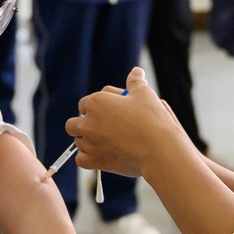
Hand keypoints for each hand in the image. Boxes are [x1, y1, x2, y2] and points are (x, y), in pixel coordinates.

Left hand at [66, 67, 188, 177]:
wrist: (159, 149)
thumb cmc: (152, 120)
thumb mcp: (145, 94)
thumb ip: (136, 82)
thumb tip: (135, 72)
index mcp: (96, 102)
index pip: (85, 103)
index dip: (97, 107)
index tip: (110, 112)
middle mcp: (88, 122)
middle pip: (74, 123)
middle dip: (85, 124)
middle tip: (102, 127)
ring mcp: (90, 143)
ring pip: (78, 142)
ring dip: (87, 141)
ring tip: (105, 142)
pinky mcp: (95, 161)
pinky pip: (81, 160)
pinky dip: (88, 158)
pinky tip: (100, 155)